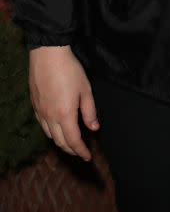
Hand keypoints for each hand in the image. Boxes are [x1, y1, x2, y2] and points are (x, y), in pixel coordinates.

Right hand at [29, 46, 98, 160]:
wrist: (48, 55)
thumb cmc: (70, 70)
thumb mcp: (86, 90)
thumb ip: (90, 111)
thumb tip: (94, 128)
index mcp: (65, 114)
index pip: (73, 141)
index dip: (81, 151)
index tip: (87, 156)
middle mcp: (50, 117)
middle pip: (60, 141)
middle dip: (71, 150)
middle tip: (80, 152)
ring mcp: (40, 111)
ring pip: (49, 135)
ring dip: (60, 142)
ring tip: (70, 142)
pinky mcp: (34, 105)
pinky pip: (42, 125)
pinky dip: (50, 132)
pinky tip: (56, 128)